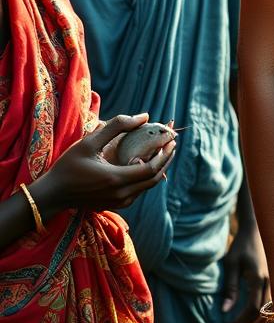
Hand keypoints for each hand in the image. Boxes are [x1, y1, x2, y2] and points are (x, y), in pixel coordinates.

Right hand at [33, 114, 174, 220]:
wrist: (52, 194)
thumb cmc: (68, 166)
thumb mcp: (89, 142)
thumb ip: (117, 126)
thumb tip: (144, 116)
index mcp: (116, 180)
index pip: (151, 169)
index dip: (164, 154)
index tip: (171, 141)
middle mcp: (121, 195)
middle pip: (154, 179)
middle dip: (165, 160)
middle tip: (171, 144)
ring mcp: (118, 203)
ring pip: (147, 187)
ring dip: (157, 169)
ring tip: (161, 152)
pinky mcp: (115, 205)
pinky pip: (138, 191)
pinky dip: (145, 178)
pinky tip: (145, 164)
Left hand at [222, 221, 270, 322]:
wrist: (256, 230)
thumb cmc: (241, 245)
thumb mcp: (231, 264)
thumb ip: (230, 287)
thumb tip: (226, 311)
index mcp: (258, 278)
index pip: (253, 309)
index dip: (240, 322)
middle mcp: (271, 281)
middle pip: (263, 313)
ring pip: (272, 310)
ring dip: (258, 322)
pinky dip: (268, 314)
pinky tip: (258, 319)